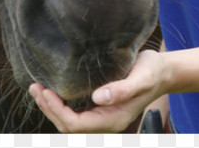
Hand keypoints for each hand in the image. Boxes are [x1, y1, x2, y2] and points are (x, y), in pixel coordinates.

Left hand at [29, 48, 165, 132]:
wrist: (163, 71)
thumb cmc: (152, 72)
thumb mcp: (141, 78)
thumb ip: (122, 89)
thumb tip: (98, 98)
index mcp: (113, 120)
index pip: (77, 125)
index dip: (58, 111)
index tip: (46, 92)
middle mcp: (105, 122)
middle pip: (69, 126)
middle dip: (49, 109)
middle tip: (35, 88)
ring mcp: (102, 116)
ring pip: (70, 121)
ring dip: (51, 107)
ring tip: (37, 89)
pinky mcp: (99, 107)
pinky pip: (75, 112)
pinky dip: (60, 103)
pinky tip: (52, 90)